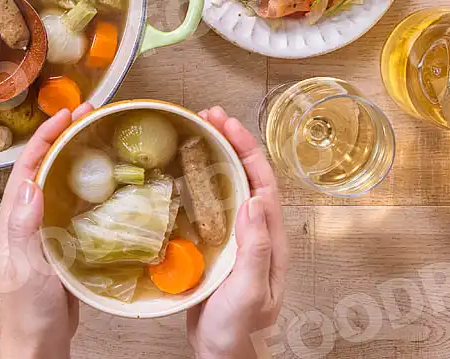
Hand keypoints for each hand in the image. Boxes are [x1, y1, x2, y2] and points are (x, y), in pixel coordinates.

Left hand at [0, 104, 93, 358]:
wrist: (41, 343)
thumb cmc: (29, 310)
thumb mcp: (26, 267)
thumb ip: (24, 226)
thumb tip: (30, 181)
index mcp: (12, 218)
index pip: (27, 166)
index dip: (46, 137)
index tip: (68, 114)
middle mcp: (26, 217)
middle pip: (44, 166)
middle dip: (63, 136)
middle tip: (91, 114)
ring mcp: (45, 228)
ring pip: (60, 181)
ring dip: (77, 156)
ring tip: (101, 134)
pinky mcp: (62, 241)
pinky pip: (75, 204)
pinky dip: (90, 185)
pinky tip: (110, 180)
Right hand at [187, 107, 287, 358]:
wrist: (222, 354)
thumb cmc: (238, 329)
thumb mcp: (249, 290)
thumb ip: (256, 248)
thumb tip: (255, 199)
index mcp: (269, 239)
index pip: (262, 182)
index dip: (246, 149)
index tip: (226, 123)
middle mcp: (255, 231)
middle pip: (246, 175)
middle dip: (230, 140)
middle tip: (206, 115)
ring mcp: (235, 236)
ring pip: (227, 185)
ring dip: (214, 155)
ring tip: (195, 130)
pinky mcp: (216, 243)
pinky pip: (209, 203)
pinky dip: (197, 179)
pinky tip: (180, 170)